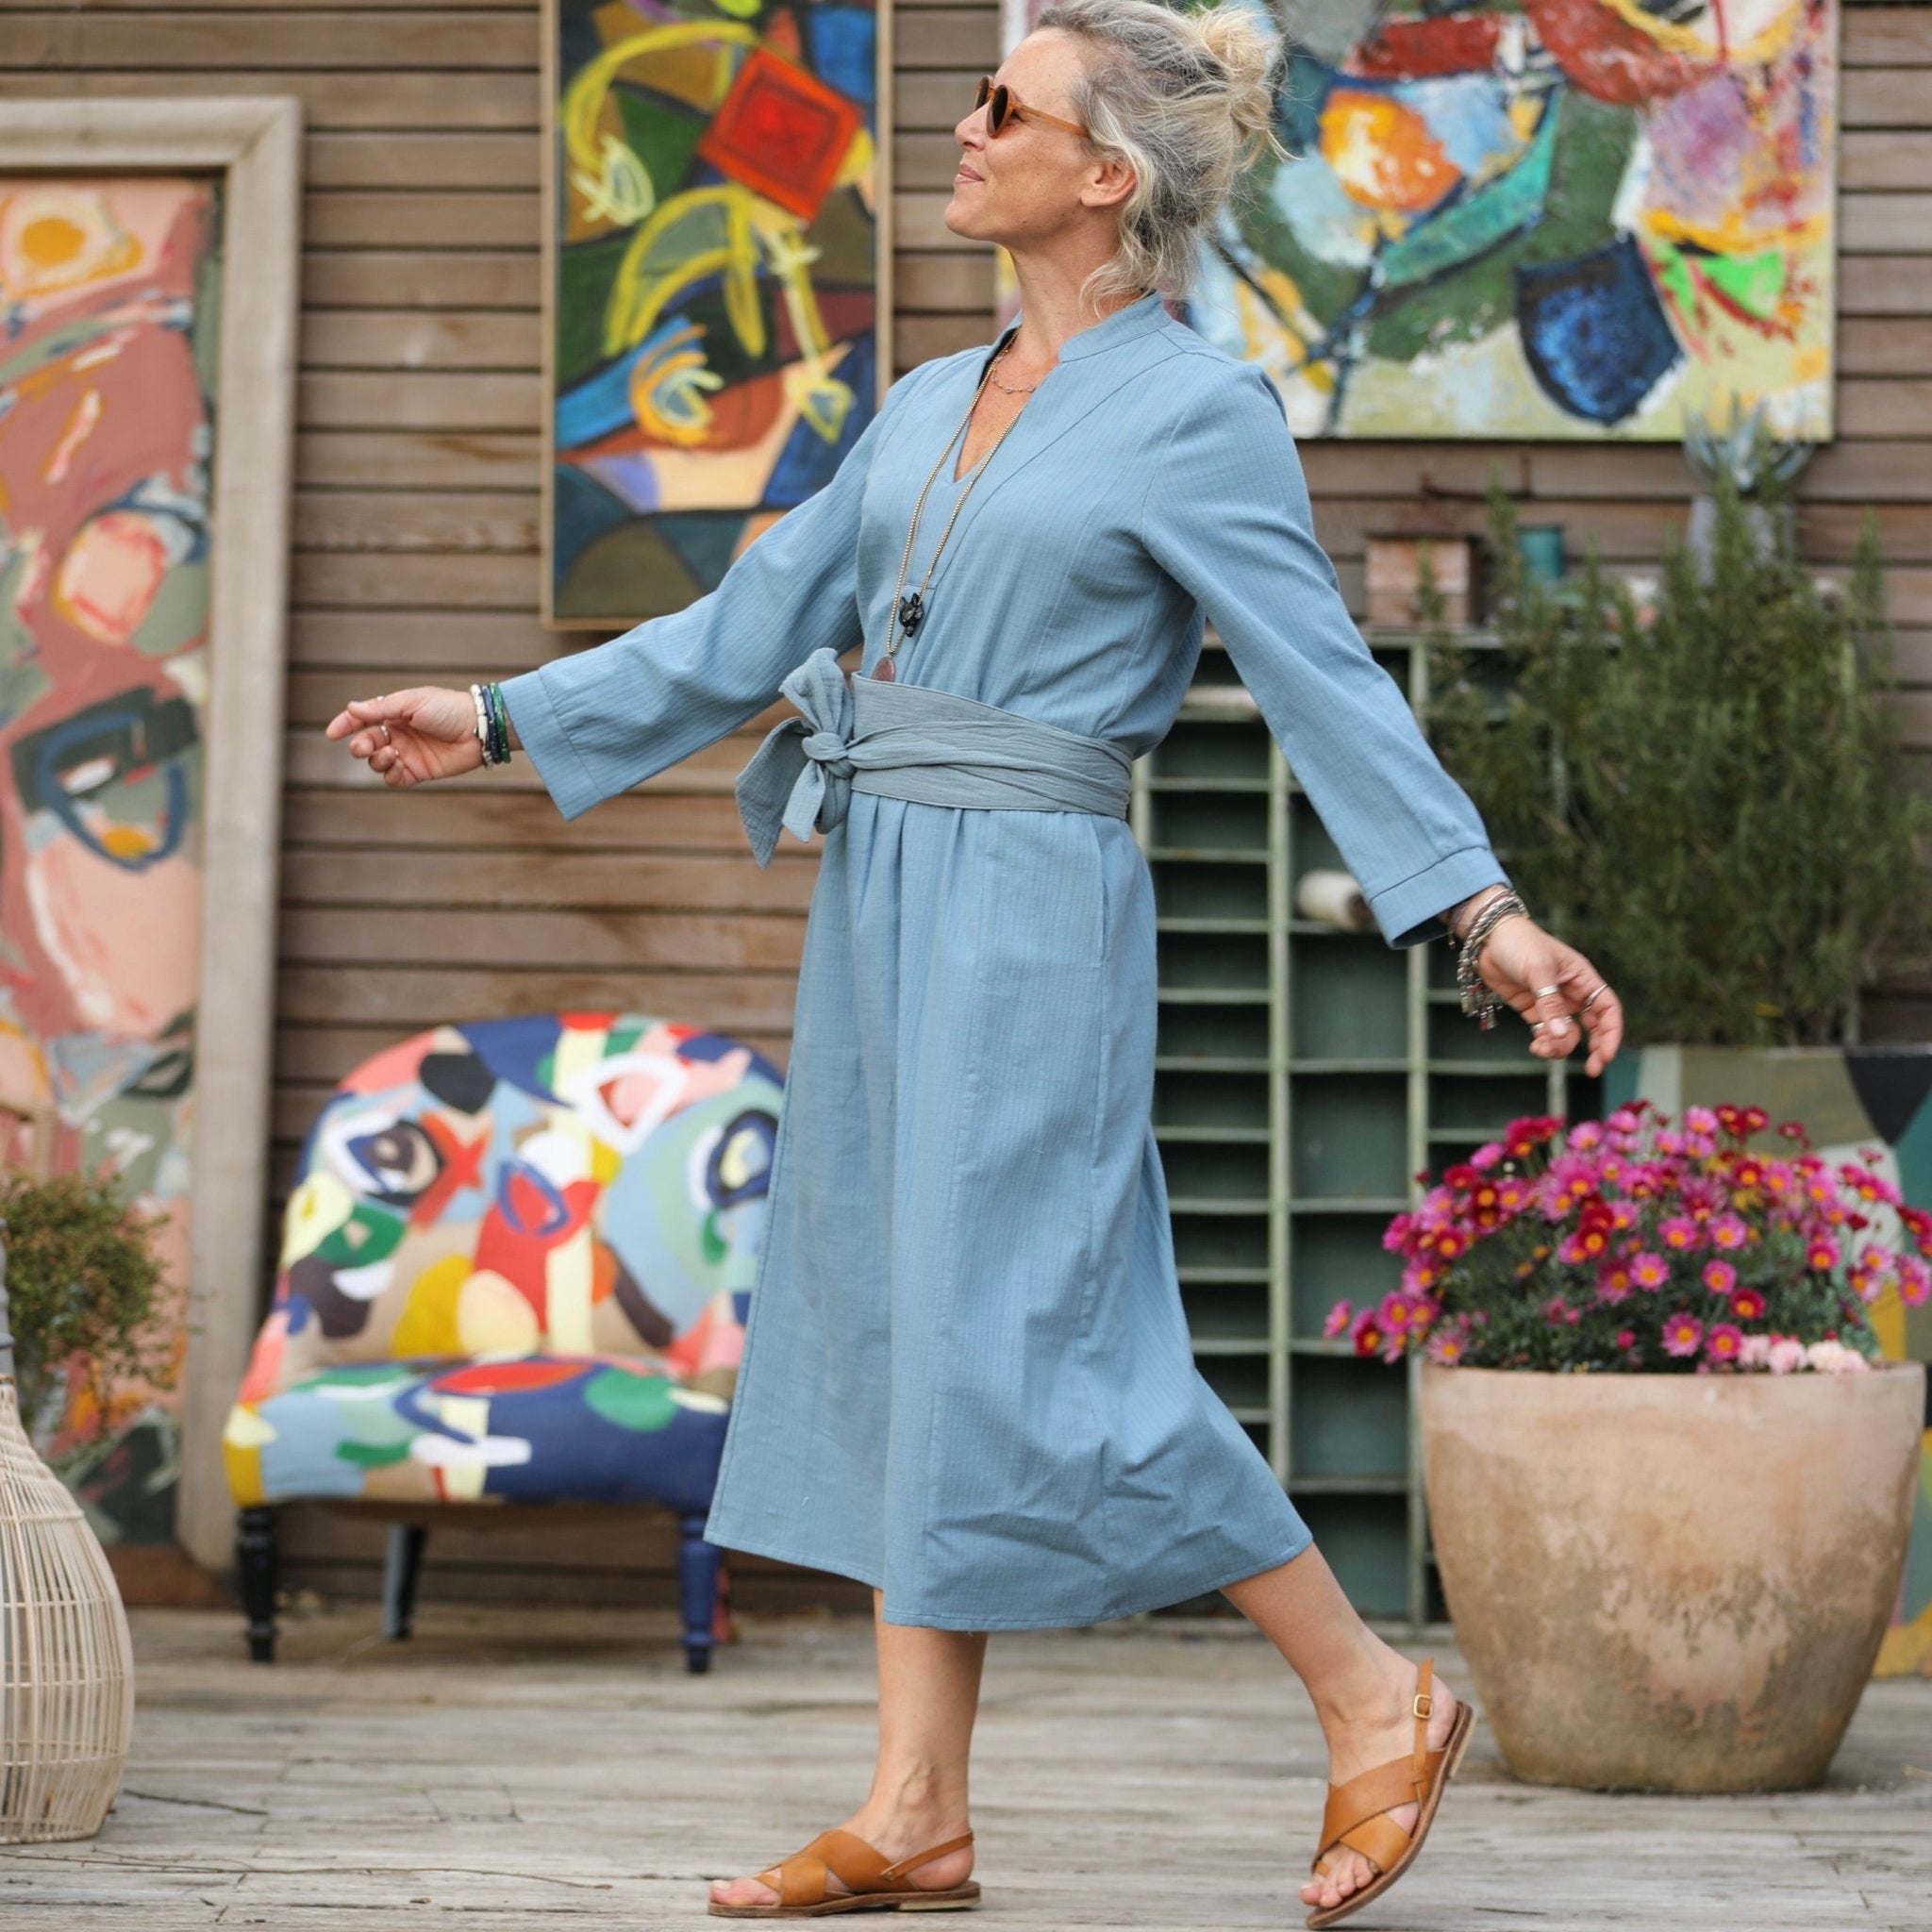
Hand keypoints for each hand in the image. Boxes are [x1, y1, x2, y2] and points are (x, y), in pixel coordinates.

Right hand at [323, 685, 481, 787]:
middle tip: (366, 746)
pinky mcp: (418, 772)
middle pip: (365, 744)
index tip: (331, 733)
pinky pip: (394, 779)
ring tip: (393, 753)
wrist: (478, 729)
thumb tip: (351, 708)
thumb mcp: (412, 702)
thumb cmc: (448, 709)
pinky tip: (399, 766)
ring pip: (377, 763)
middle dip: (360, 747)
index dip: (344, 725)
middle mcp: (398, 734)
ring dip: (377, 760)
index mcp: (394, 714)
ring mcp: (407, 754)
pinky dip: (390, 775)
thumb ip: (381, 708)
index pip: (362, 720)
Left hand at [1474, 915, 1622, 1076]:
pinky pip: (1546, 1033)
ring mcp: (1552, 1003)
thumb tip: (1562, 1034)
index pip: (1608, 1009)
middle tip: (1591, 1070)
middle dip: (1595, 1048)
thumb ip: (1550, 1003)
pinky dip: (1544, 1043)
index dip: (1611, 1033)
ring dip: (1560, 1047)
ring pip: (1567, 1034)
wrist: (1487, 938)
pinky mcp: (1533, 1010)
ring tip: (1541, 1047)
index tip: (1605, 1055)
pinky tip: (1535, 1045)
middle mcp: (1572, 992)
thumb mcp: (1537, 969)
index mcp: (1582, 978)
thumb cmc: (1519, 943)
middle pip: (1594, 1026)